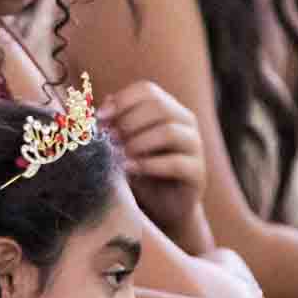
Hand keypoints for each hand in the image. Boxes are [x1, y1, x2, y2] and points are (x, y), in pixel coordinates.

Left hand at [97, 81, 207, 248]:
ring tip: (120, 155)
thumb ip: (114, 124)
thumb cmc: (141, 170)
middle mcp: (185, 122)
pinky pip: (176, 163)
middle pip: (159, 107)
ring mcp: (195, 146)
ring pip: (169, 132)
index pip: (147, 90)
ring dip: (138, 142)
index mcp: (168, 109)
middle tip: (109, 139)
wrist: (163, 207)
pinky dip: (149, 165)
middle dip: (128, 122)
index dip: (122, 100)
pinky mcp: (197, 172)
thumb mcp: (123, 145)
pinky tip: (131, 169)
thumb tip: (102, 104)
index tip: (100, 117)